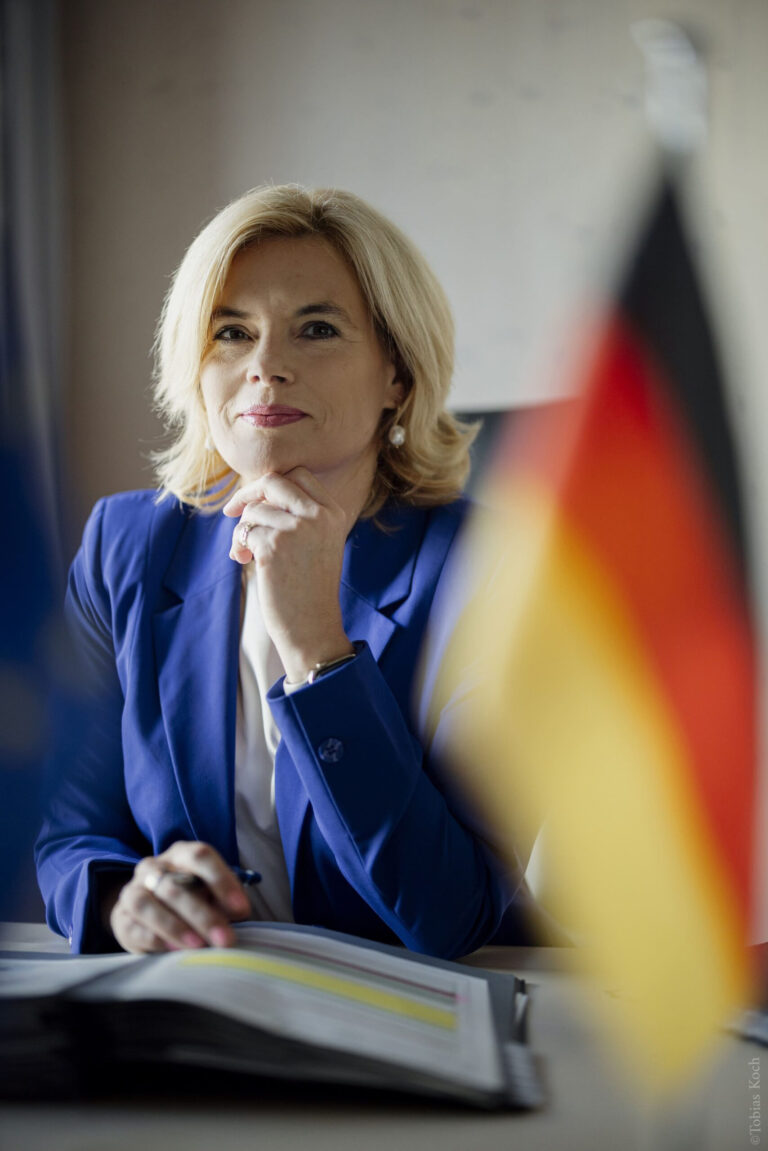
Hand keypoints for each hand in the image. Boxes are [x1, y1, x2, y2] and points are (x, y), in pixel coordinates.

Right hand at [108, 842, 251, 953]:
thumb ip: (225, 900)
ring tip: (197, 946)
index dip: (222, 881)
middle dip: (203, 915)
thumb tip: (239, 912)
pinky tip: (172, 950)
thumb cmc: (192, 899)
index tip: (242, 910)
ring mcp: (132, 890)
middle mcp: (153, 868)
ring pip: (146, 903)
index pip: (200, 856)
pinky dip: (153, 938)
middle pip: (175, 885)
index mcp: (181, 855)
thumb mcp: (212, 894)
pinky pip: (131, 926)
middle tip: (225, 939)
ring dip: (174, 926)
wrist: (149, 912)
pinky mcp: (120, 917)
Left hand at [223, 468, 354, 681]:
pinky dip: (239, 546)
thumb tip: (257, 490)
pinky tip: (245, 561)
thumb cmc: (309, 588)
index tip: (254, 499)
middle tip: (232, 512)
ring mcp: (297, 529)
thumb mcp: (316, 542)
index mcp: (333, 513)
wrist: (312, 627)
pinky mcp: (274, 546)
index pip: (299, 475)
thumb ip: (298, 514)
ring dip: (242, 530)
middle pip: (273, 482)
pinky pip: (245, 531)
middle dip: (247, 494)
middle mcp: (319, 516)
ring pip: (254, 510)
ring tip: (246, 553)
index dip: (271, 484)